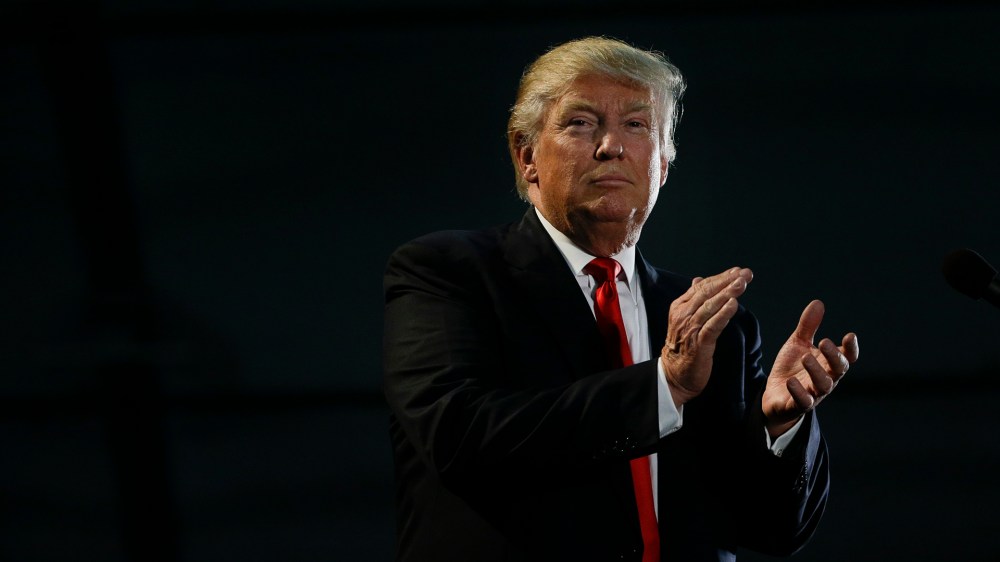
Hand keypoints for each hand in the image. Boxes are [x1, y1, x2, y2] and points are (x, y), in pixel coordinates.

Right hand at [661, 267, 753, 406]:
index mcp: (680, 307)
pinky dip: (723, 314)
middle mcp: (683, 315)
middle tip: (745, 273)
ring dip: (728, 293)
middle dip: (727, 281)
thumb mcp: (684, 319)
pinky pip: (712, 326)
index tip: (737, 271)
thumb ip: (692, 299)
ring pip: (710, 306)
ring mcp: (690, 329)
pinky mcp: (699, 344)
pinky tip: (734, 305)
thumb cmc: (683, 347)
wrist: (674, 375)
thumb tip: (699, 280)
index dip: (720, 277)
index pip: (702, 286)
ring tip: (742, 283)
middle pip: (707, 292)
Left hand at [762, 300, 858, 436]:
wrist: (775, 395)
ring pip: (822, 385)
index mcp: (828, 364)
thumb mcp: (798, 344)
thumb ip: (808, 327)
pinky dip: (799, 392)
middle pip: (838, 370)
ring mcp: (814, 393)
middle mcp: (826, 379)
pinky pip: (802, 401)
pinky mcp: (797, 405)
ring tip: (806, 357)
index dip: (850, 349)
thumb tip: (818, 303)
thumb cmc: (792, 368)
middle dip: (833, 356)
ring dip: (816, 371)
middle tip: (824, 341)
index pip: (846, 357)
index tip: (850, 336)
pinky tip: (791, 381)